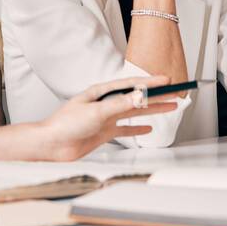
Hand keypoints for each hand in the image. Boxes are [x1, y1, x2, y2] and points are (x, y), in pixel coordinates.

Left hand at [36, 75, 179, 159]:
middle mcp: (105, 103)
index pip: (131, 85)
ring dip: (152, 111)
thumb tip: (139, 97)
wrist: (51, 145)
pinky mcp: (104, 132)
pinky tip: (148, 128)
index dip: (150, 82)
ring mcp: (106, 118)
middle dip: (156, 96)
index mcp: (101, 92)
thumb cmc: (65, 124)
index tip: (166, 80)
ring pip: (134, 112)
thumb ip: (119, 105)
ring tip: (169, 107)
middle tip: (175, 94)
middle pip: (136, 98)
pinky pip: (126, 129)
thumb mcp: (96, 112)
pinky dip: (138, 129)